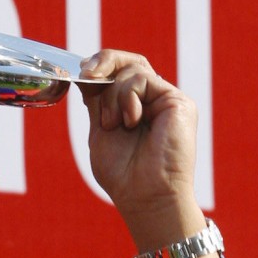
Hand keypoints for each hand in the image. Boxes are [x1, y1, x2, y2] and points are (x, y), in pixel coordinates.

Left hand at [78, 50, 214, 257]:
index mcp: (135, 107)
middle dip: (104, 61)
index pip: (118, 73)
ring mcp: (166, 99)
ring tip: (113, 125)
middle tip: (87, 74)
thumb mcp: (101, 130)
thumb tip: (84, 72)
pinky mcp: (178, 102)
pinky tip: (130, 122)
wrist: (144, 196)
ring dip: (112, 96)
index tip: (79, 74)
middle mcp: (153, 100)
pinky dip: (127, 98)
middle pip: (129, 62)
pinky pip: (143, 80)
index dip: (99, 66)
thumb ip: (97, 100)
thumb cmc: (122, 174)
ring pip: (132, 71)